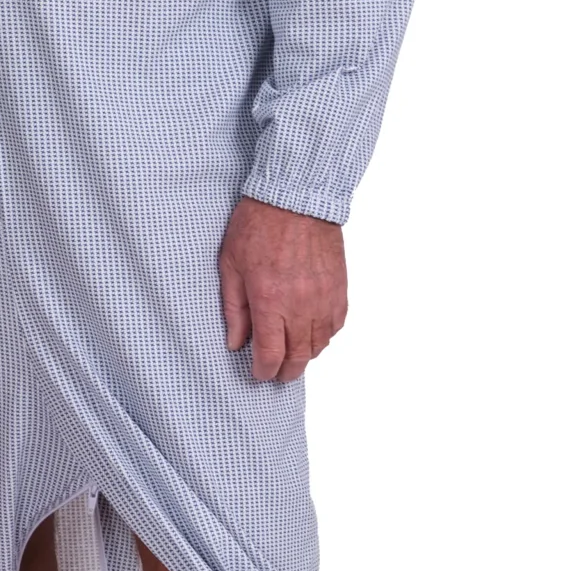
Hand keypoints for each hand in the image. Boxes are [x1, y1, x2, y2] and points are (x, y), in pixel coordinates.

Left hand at [218, 196, 346, 382]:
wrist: (296, 197)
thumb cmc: (258, 225)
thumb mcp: (230, 265)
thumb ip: (233, 309)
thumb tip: (235, 342)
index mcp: (270, 301)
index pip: (271, 355)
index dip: (264, 371)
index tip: (258, 373)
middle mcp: (301, 306)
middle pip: (299, 357)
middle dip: (286, 371)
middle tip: (275, 373)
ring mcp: (324, 298)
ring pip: (320, 344)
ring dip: (305, 355)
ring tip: (292, 353)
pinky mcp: (339, 288)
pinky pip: (336, 325)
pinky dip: (324, 335)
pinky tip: (311, 332)